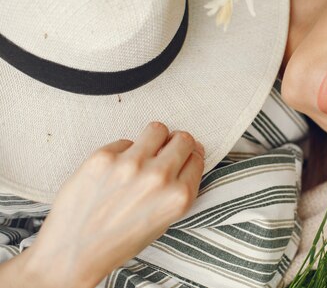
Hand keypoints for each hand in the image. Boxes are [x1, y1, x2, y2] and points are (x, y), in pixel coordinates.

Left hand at [23, 122, 204, 287]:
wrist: (73, 253)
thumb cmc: (117, 242)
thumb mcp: (162, 222)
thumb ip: (178, 190)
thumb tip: (186, 158)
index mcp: (178, 197)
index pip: (197, 158)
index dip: (190, 157)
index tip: (183, 157)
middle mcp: (159, 178)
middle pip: (182, 139)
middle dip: (176, 144)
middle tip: (165, 152)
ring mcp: (130, 164)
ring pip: (157, 130)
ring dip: (154, 140)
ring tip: (143, 154)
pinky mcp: (104, 157)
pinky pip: (125, 141)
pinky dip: (123, 152)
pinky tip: (115, 171)